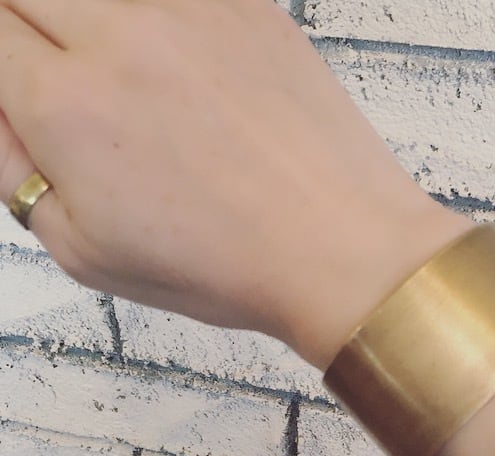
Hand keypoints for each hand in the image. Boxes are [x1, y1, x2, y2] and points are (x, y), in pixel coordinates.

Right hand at [0, 0, 469, 367]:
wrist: (339, 251)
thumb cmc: (227, 267)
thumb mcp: (89, 255)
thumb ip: (20, 174)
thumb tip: (8, 119)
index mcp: (65, 106)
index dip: (2, 64)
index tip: (23, 92)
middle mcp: (121, 38)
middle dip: (30, 32)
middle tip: (66, 83)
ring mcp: (191, 11)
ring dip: (93, 23)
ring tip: (135, 88)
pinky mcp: (249, 7)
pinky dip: (158, 22)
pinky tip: (180, 68)